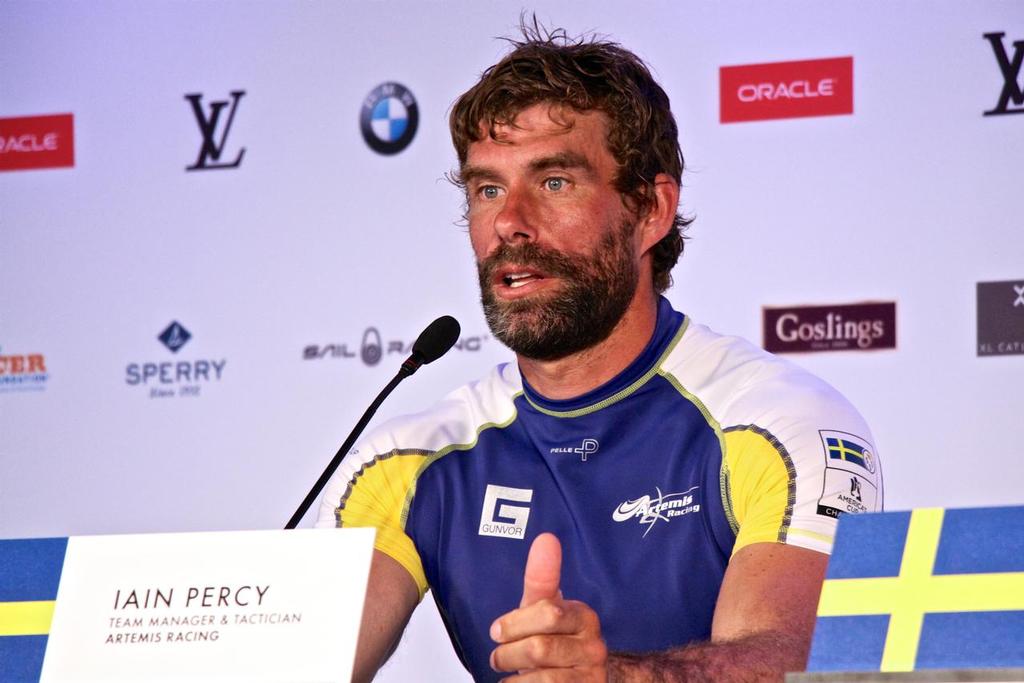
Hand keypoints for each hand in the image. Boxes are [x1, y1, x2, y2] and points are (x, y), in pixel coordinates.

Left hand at [489, 533, 607, 680]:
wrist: (578, 679)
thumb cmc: (553, 639)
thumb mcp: (543, 609)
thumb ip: (541, 577)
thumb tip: (546, 538)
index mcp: (583, 616)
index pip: (548, 613)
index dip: (514, 624)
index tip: (497, 631)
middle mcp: (594, 646)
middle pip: (540, 648)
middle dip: (509, 653)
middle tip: (498, 656)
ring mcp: (591, 675)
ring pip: (542, 678)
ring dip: (514, 676)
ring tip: (507, 673)